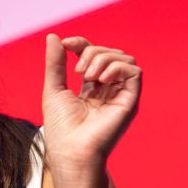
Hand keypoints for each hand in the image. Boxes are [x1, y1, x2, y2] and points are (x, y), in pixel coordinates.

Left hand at [42, 34, 141, 173]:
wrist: (71, 151)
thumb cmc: (60, 127)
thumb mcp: (53, 88)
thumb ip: (55, 62)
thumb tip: (53, 36)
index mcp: (90, 88)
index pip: (92, 55)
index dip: (81, 44)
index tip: (66, 44)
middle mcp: (108, 90)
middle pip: (109, 53)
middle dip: (91, 51)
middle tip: (77, 71)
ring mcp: (120, 95)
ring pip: (123, 58)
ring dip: (103, 58)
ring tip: (87, 77)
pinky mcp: (130, 101)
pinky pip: (134, 72)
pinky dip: (116, 67)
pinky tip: (100, 80)